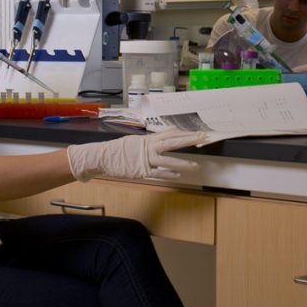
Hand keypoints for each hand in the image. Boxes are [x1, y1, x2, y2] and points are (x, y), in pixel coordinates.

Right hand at [66, 130, 205, 180]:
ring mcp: (146, 160)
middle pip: (172, 142)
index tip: (198, 132)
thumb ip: (155, 138)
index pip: (170, 134)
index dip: (185, 133)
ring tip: (196, 165)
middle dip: (188, 140)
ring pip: (167, 161)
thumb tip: (170, 131)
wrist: (104, 157)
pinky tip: (178, 175)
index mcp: (149, 139)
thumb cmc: (121, 149)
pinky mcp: (142, 171)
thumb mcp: (138, 140)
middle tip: (202, 138)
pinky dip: (168, 174)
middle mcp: (149, 148)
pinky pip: (158, 173)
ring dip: (183, 163)